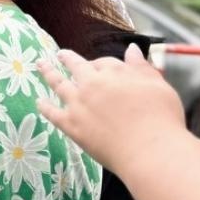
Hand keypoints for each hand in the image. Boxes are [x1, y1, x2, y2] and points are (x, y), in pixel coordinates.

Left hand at [38, 44, 184, 174]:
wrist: (150, 150)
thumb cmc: (161, 119)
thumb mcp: (158, 86)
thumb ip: (142, 68)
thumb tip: (131, 49)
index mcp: (114, 73)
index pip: (104, 62)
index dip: (100, 64)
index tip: (97, 65)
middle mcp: (93, 84)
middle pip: (76, 66)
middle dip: (68, 58)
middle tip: (60, 54)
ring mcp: (79, 104)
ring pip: (59, 83)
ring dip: (48, 72)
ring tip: (40, 64)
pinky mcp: (71, 125)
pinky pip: (52, 113)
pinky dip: (44, 106)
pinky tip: (38, 102)